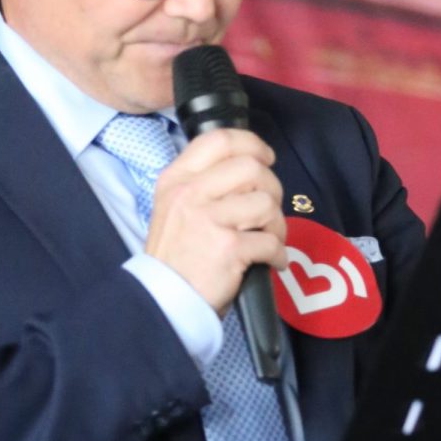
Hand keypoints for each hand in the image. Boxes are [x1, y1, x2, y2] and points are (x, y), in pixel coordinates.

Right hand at [145, 129, 287, 314]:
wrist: (163, 300)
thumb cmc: (175, 257)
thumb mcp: (173, 208)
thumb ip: (203, 184)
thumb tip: (249, 170)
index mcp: (177, 179)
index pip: (219, 140)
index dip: (251, 144)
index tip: (265, 159)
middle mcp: (190, 193)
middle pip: (251, 167)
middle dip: (271, 188)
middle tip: (267, 210)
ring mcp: (209, 219)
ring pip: (266, 203)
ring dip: (277, 224)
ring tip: (269, 239)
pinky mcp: (229, 247)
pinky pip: (270, 241)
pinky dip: (278, 254)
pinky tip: (271, 262)